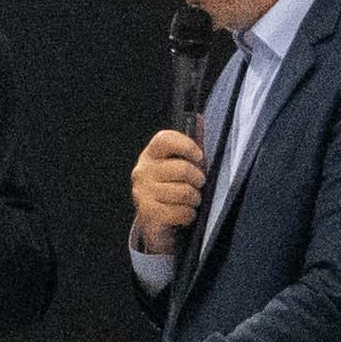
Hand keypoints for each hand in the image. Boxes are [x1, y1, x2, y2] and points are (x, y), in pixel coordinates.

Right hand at [130, 123, 206, 253]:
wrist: (155, 223)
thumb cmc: (172, 189)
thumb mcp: (182, 164)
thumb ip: (190, 143)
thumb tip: (198, 118)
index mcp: (150, 155)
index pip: (165, 139)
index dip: (186, 145)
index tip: (198, 156)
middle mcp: (142, 171)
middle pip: (182, 168)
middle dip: (198, 180)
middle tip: (197, 185)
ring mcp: (142, 192)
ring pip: (184, 192)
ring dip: (194, 200)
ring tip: (190, 201)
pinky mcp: (148, 212)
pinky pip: (181, 211)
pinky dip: (188, 215)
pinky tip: (182, 214)